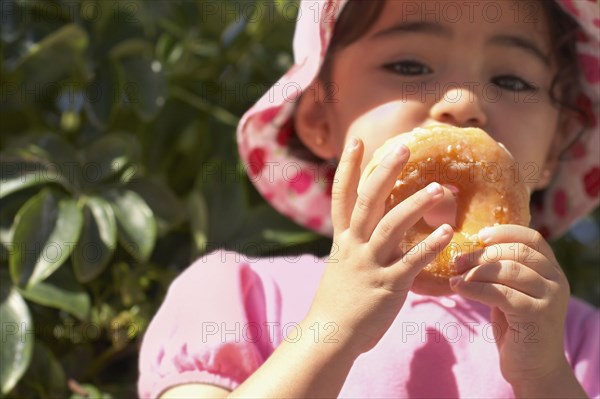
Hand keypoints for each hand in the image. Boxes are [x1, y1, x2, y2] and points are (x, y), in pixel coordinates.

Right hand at [305, 137, 453, 355]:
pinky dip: (429, 245)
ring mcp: (370, 264)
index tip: (357, 141)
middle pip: (367, 201)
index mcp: (343, 238)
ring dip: (415, 204)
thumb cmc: (339, 300)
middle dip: (384, 172)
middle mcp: (354, 245)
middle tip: (404, 148)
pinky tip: (448, 231)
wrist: (329, 335)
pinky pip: (411, 261)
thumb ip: (356, 242)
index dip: (348, 167)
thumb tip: (369, 226)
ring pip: (391, 226)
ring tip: (439, 188)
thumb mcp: (342, 263)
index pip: (342, 195)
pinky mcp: (388, 285)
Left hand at [449, 225, 570, 385]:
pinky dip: (474, 288)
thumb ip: (504, 270)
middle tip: (456, 260)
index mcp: (551, 270)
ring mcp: (549, 298)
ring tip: (454, 276)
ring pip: (508, 271)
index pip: (531, 238)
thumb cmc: (516, 327)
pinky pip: (500, 293)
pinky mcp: (537, 315)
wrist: (533, 368)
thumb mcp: (512, 292)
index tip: (479, 235)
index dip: (504, 232)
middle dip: (482, 254)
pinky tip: (457, 288)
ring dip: (475, 271)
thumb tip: (471, 247)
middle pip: (516, 252)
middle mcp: (556, 280)